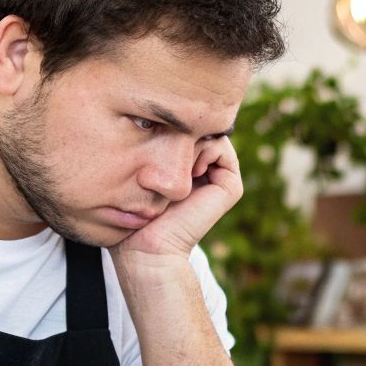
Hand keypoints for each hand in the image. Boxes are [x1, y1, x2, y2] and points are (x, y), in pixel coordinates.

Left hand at [113, 137, 242, 260]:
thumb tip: (151, 116)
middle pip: (197, 129)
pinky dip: (204, 146)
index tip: (148, 135)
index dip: (169, 126)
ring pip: (208, 134)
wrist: (148, 249)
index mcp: (186, 172)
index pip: (184, 132)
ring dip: (189, 137)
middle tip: (162, 145)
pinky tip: (187, 166)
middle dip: (180, 129)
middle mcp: (205, 173)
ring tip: (173, 158)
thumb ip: (148, 150)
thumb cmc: (134, 216)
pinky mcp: (231, 186)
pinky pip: (221, 145)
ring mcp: (220, 179)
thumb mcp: (137, 175)